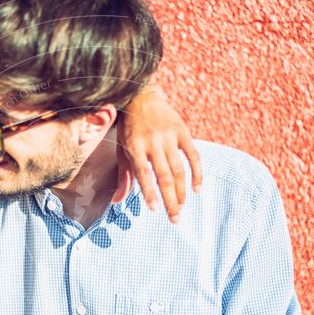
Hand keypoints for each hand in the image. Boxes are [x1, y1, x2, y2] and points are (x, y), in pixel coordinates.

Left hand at [115, 88, 202, 222]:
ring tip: (182, 207)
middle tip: (175, 218)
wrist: (141, 96)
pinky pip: (193, 155)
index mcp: (135, 147)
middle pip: (164, 176)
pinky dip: (197, 173)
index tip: (155, 209)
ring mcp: (169, 136)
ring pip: (179, 169)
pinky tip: (197, 189)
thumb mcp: (122, 149)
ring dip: (182, 191)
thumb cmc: (129, 128)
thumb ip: (123, 175)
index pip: (143, 175)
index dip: (150, 193)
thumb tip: (116, 201)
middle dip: (170, 199)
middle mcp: (153, 142)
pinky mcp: (182, 131)